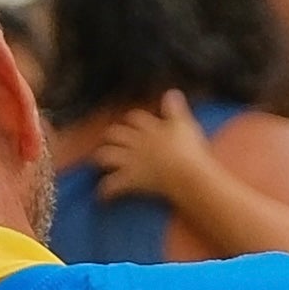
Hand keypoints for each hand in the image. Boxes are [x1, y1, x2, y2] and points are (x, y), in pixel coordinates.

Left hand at [88, 93, 217, 201]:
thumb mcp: (185, 124)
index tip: (132, 124)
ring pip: (105, 155)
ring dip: (101, 159)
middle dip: (110, 137)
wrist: (185, 173)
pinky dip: (105, 191)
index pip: (135, 119)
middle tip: (112, 143)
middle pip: (114, 134)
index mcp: (150, 128)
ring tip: (99, 165)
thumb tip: (172, 92)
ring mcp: (130, 161)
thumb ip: (176, 109)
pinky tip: (101, 197)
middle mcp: (136, 142)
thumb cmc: (189, 149)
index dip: (132, 121)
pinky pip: (111, 185)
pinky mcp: (129, 180)